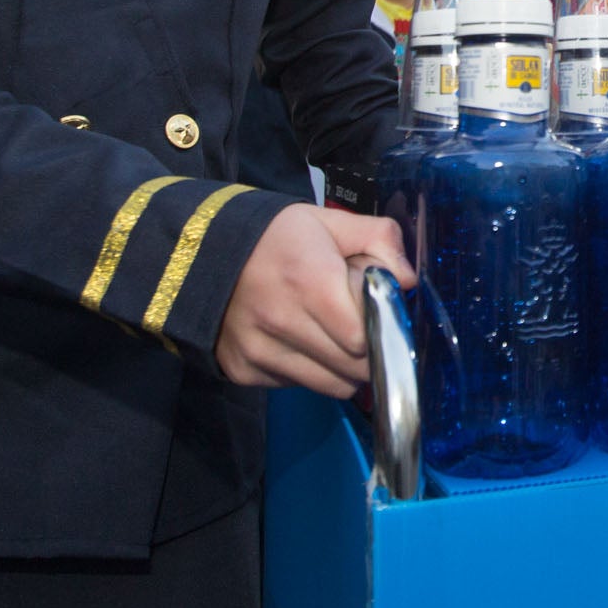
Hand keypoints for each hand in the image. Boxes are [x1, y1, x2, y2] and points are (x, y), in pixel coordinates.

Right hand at [215, 204, 413, 396]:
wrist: (200, 251)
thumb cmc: (273, 237)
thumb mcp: (328, 221)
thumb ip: (378, 240)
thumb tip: (408, 279)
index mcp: (311, 282)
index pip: (364, 338)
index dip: (380, 330)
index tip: (379, 317)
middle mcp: (282, 322)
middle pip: (353, 368)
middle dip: (368, 352)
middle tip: (358, 326)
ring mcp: (260, 351)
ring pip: (330, 386)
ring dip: (341, 368)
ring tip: (330, 335)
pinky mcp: (243, 370)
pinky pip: (296, 386)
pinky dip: (308, 371)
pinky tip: (299, 341)